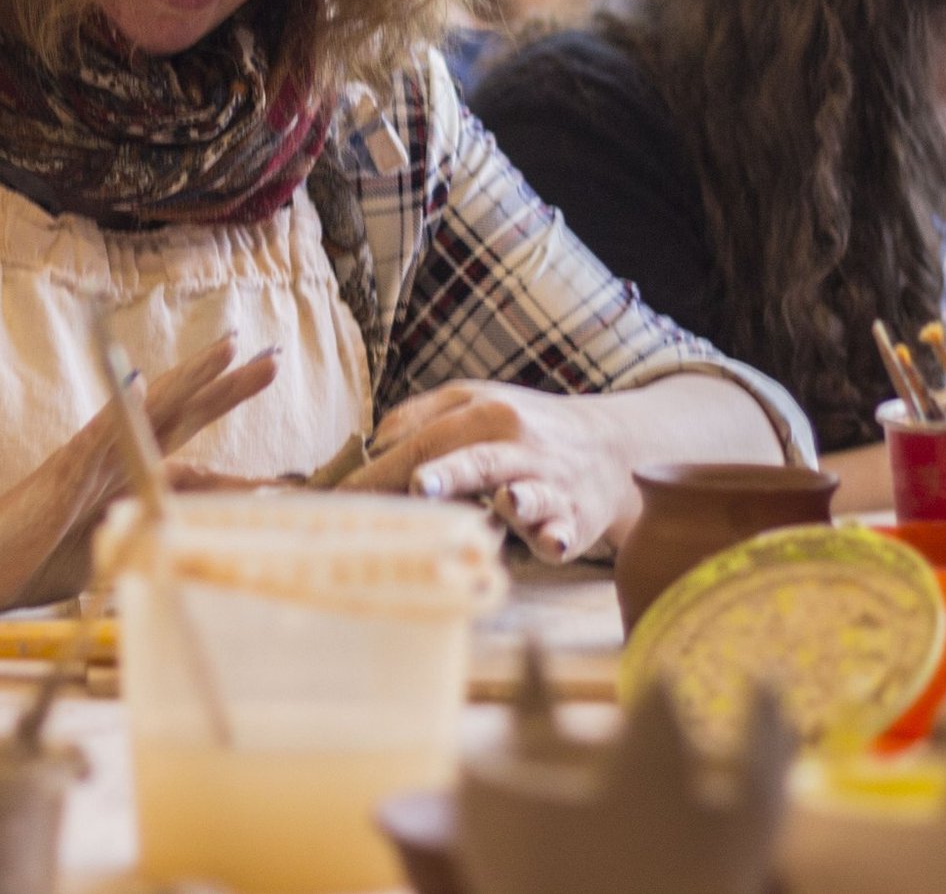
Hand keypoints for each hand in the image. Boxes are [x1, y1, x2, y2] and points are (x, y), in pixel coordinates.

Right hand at [0, 337, 278, 615]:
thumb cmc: (33, 559)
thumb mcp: (109, 553)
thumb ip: (147, 532)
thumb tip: (194, 534)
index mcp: (127, 478)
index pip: (191, 445)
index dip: (228, 424)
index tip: (268, 394)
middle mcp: (112, 460)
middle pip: (179, 415)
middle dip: (226, 386)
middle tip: (272, 356)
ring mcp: (86, 464)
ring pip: (144, 413)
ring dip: (188, 382)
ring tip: (224, 350)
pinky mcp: (57, 477)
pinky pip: (91, 442)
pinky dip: (117, 414)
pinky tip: (137, 383)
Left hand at [347, 380, 629, 562]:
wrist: (608, 447)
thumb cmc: (521, 427)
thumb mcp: (474, 403)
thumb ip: (421, 417)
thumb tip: (370, 442)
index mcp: (483, 415)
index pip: (423, 442)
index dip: (379, 471)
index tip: (338, 501)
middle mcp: (516, 446)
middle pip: (475, 460)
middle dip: (448, 473)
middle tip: (417, 486)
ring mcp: (548, 483)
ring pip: (527, 492)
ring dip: (514, 499)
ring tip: (504, 500)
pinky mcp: (575, 519)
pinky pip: (565, 530)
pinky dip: (559, 537)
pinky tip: (553, 543)